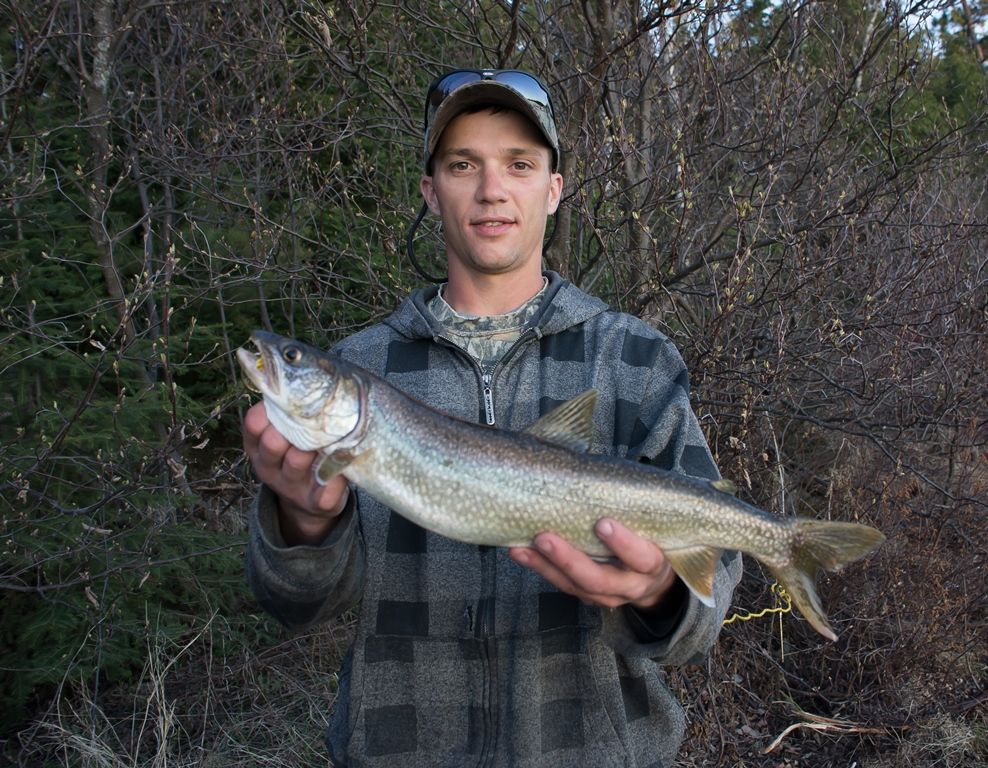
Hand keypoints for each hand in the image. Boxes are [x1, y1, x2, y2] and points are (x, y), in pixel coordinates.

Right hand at [243, 401, 348, 544]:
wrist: (309, 502)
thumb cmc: (301, 452)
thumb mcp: (286, 434)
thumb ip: (291, 411)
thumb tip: (309, 376)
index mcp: (259, 446)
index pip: (253, 423)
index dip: (270, 410)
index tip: (291, 402)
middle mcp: (269, 467)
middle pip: (272, 443)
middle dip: (291, 428)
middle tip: (310, 420)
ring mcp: (291, 487)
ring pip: (297, 461)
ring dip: (314, 447)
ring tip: (328, 440)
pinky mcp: (315, 503)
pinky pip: (324, 493)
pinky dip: (335, 481)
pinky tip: (342, 472)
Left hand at [508, 518, 679, 610]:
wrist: (653, 579)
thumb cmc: (650, 540)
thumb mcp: (652, 528)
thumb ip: (631, 509)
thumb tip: (596, 473)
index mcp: (651, 565)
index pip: (641, 557)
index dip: (623, 543)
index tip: (602, 523)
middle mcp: (630, 585)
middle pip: (599, 580)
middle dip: (569, 560)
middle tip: (544, 539)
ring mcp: (608, 596)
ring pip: (575, 586)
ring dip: (545, 566)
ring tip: (521, 548)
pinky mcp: (588, 597)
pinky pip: (563, 585)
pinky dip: (540, 569)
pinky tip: (520, 553)